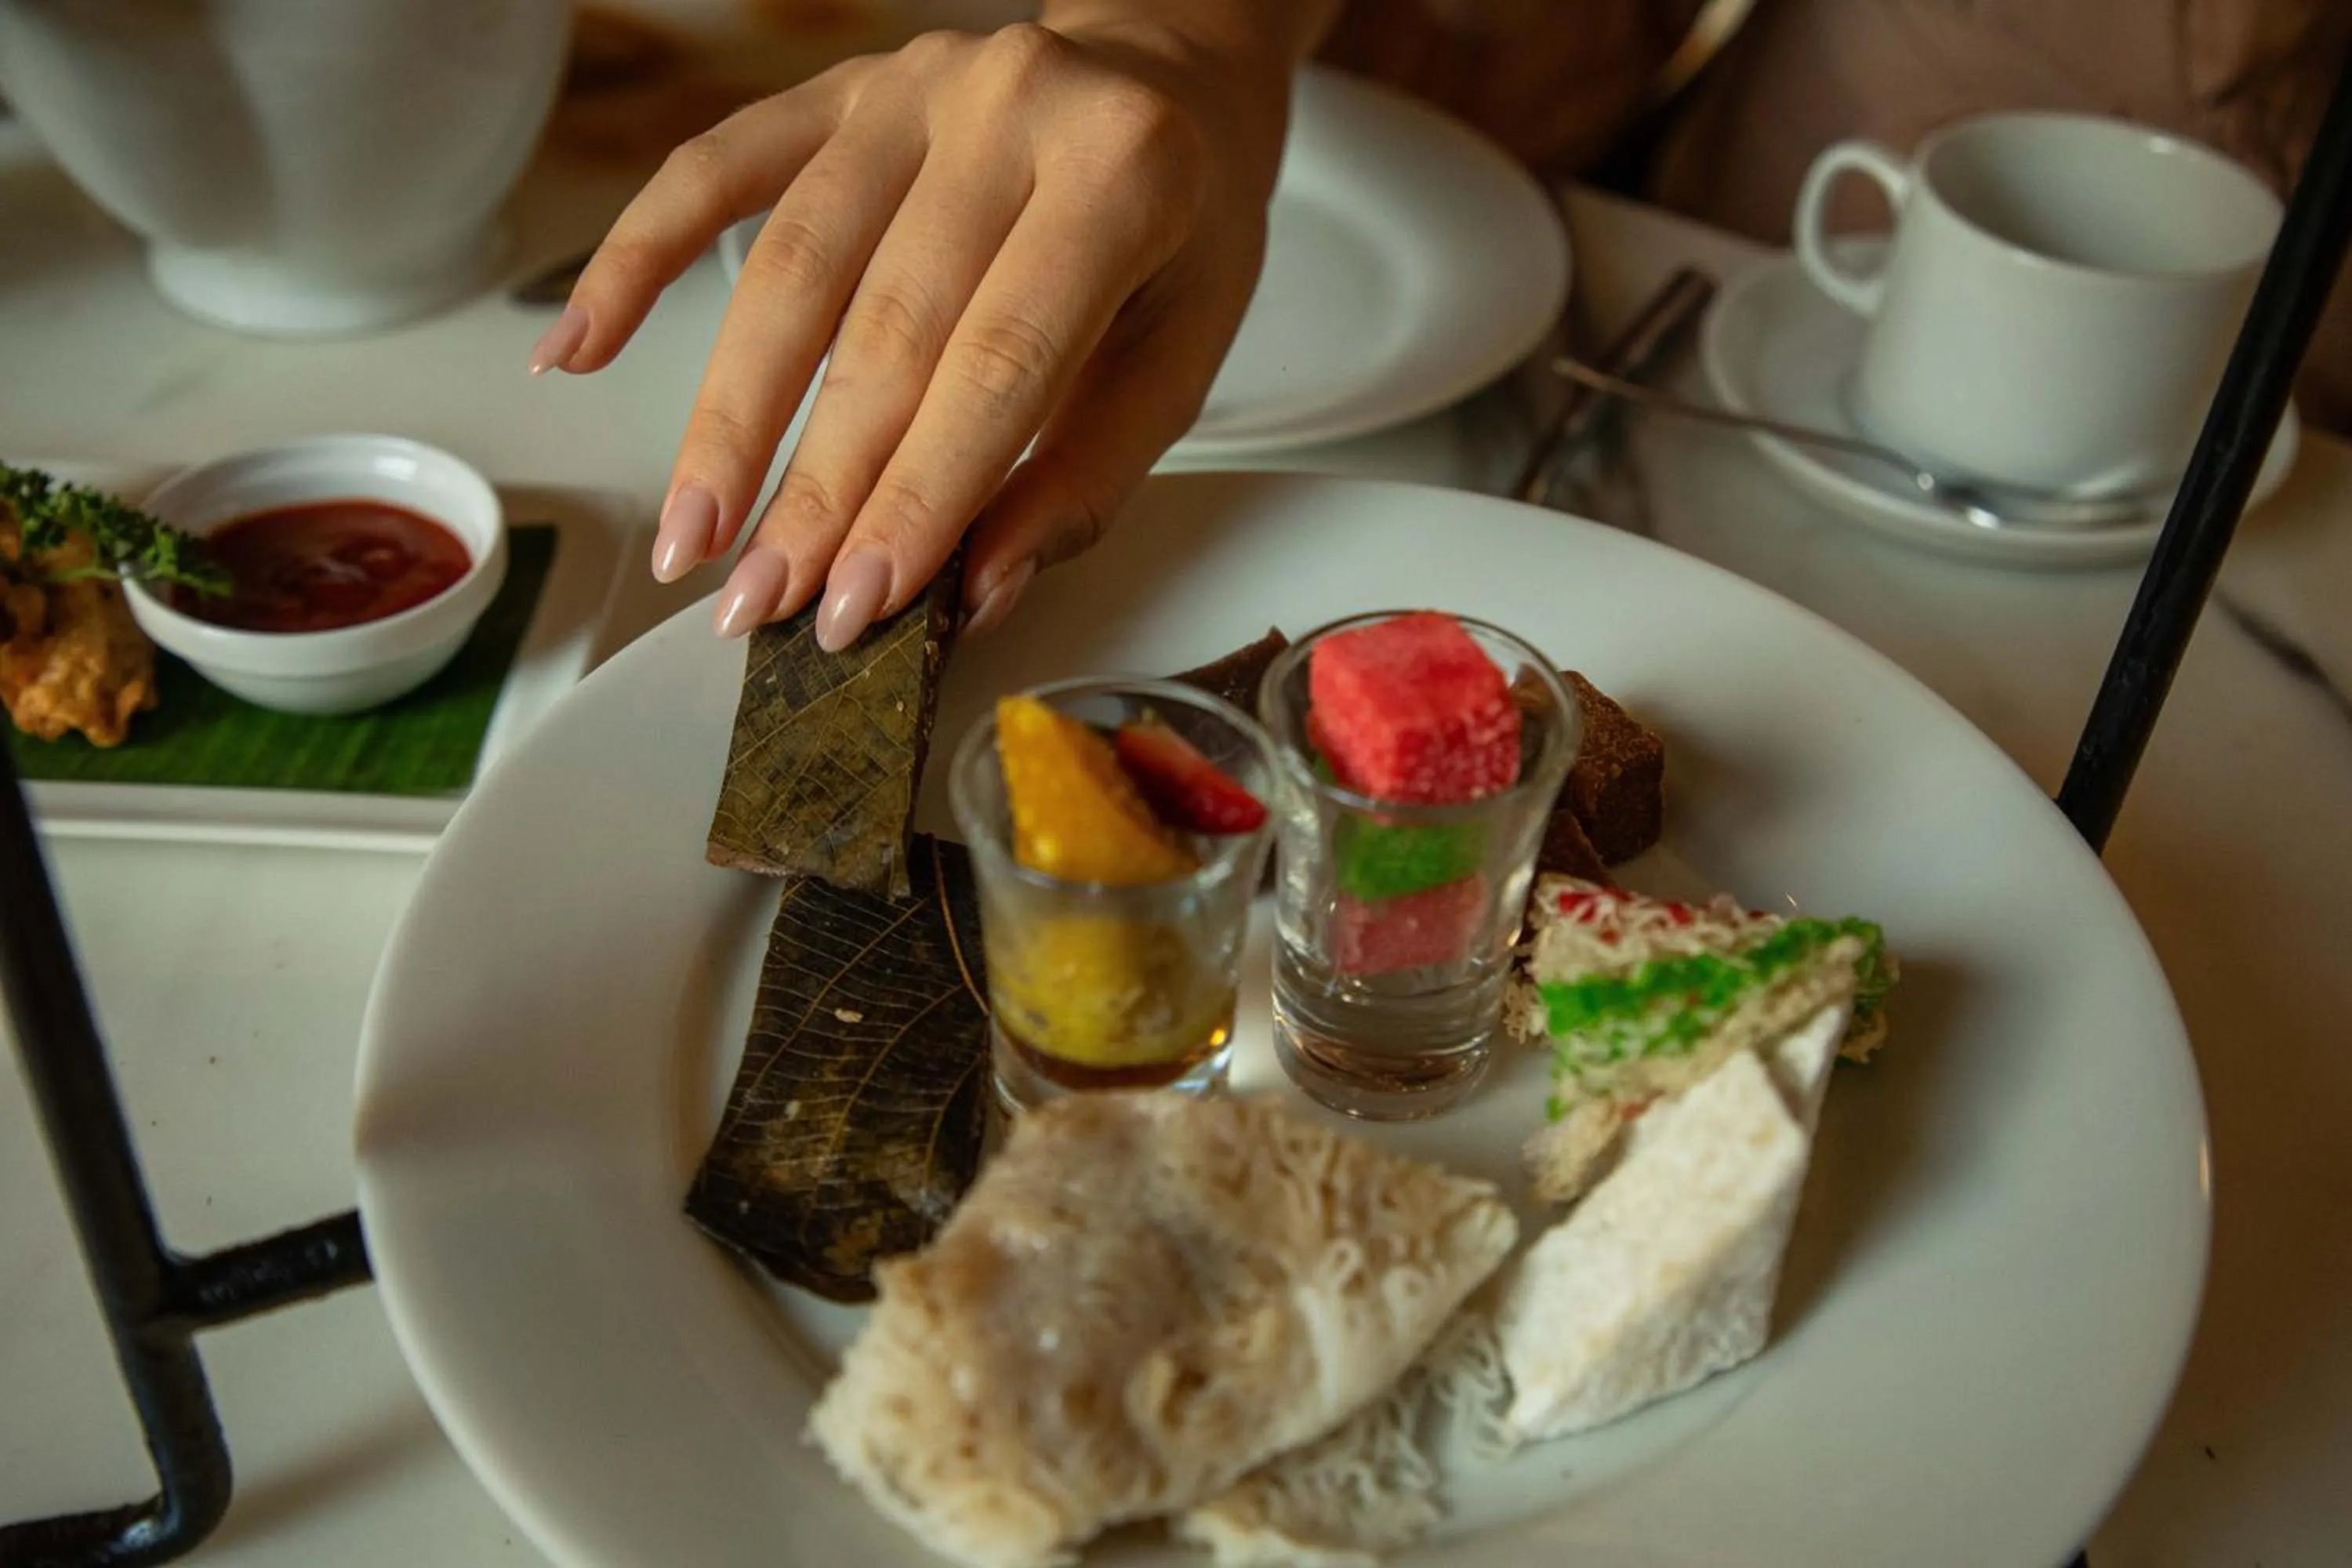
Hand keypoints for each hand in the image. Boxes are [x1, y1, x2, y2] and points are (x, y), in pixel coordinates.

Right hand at [536, 14, 1310, 648]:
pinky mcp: (832, 90)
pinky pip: (710, 171)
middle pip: (885, 327)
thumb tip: (979, 589)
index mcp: (1121, 175)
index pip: (999, 360)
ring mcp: (906, 89)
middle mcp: (1006, 108)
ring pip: (788, 267)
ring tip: (692, 535)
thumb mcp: (1182, 357)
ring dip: (726, 416)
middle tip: (763, 605)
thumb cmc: (1179, 233)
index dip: (921, 493)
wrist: (1167, 78)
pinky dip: (633, 261)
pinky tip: (575, 351)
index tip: (860, 601)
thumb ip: (1087, 477)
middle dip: (816, 487)